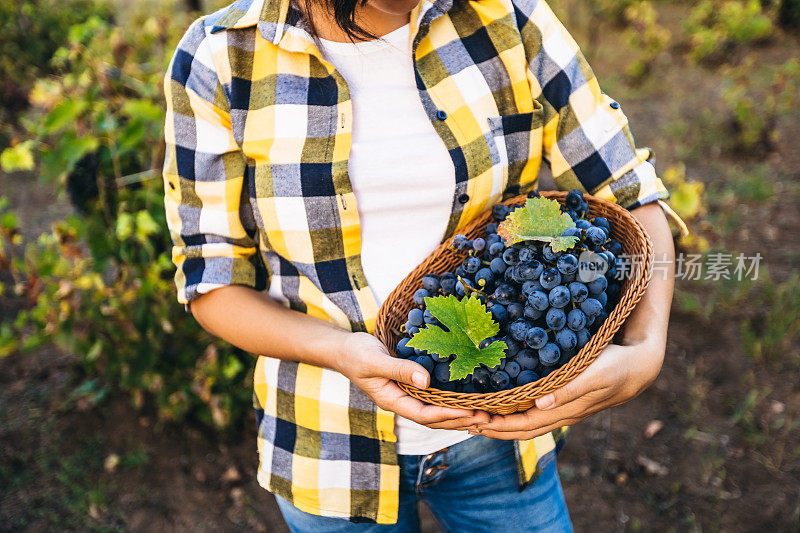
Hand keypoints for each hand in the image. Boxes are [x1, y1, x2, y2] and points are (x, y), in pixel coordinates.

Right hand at [336, 332, 489, 429]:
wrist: (343, 348)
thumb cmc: (355, 353)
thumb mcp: (375, 360)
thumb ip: (399, 370)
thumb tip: (426, 380)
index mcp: (391, 400)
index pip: (424, 414)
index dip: (448, 415)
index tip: (470, 412)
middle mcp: (400, 402)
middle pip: (433, 419)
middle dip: (459, 420)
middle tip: (487, 418)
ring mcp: (405, 396)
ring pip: (435, 412)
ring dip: (458, 415)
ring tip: (482, 416)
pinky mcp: (409, 386)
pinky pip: (432, 399)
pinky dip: (450, 402)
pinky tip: (465, 401)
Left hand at [470, 339, 664, 439]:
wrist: (642, 366)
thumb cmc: (618, 366)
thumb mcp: (595, 373)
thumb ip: (569, 389)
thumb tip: (540, 403)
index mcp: (565, 411)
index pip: (523, 425)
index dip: (497, 426)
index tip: (472, 420)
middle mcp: (561, 414)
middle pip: (520, 430)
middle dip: (491, 429)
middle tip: (462, 421)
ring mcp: (563, 410)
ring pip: (526, 423)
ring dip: (500, 423)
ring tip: (475, 416)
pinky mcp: (565, 400)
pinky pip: (533, 412)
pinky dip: (514, 412)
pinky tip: (502, 404)